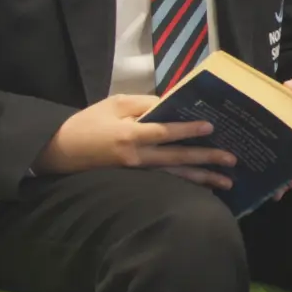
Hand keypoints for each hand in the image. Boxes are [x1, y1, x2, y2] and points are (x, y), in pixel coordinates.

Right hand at [31, 93, 236, 189]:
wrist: (59, 151)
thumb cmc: (89, 123)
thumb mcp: (115, 104)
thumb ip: (145, 104)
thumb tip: (173, 104)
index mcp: (130, 135)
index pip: (164, 133)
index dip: (187, 130)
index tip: (211, 127)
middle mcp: (135, 157)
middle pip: (176, 159)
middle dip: (206, 159)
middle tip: (232, 160)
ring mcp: (135, 172)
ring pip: (174, 175)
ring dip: (201, 178)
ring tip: (226, 182)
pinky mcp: (133, 181)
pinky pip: (164, 182)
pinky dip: (184, 184)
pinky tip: (202, 187)